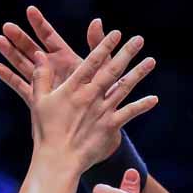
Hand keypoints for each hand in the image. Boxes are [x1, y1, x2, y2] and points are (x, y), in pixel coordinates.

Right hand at [0, 6, 106, 94]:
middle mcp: (54, 70)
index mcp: (67, 59)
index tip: (29, 10)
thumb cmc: (104, 98)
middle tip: (7, 27)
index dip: (40, 24)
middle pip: (33, 50)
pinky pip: (22, 87)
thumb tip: (97, 22)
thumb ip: (97, 47)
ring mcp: (45, 85)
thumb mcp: (104, 69)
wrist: (98, 127)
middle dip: (20, 38)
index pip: (50, 38)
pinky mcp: (39, 100)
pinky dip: (9, 77)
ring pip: (24, 65)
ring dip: (11, 53)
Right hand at [0, 28, 157, 169]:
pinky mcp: (111, 126)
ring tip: (151, 61)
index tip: (116, 33)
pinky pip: (129, 113)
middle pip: (112, 70)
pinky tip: (154, 99)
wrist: (58, 159)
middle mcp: (91, 96)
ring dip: (139, 73)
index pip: (92, 61)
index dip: (105, 46)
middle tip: (139, 39)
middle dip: (127, 53)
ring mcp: (103, 110)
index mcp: (73, 88)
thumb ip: (41, 76)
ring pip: (124, 87)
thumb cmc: (46, 131)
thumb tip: (39, 55)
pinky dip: (142, 106)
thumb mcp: (38, 101)